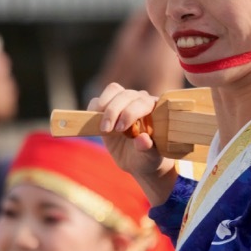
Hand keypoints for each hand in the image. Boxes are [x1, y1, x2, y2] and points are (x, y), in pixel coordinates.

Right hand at [87, 83, 178, 203]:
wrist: (137, 160)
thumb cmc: (148, 157)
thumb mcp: (150, 157)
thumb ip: (147, 148)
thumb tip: (143, 140)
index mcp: (156, 109)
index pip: (142, 102)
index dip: (130, 113)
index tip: (121, 129)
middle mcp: (141, 101)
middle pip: (126, 94)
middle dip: (114, 111)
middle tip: (108, 130)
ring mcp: (126, 101)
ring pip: (113, 90)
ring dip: (104, 107)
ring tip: (103, 127)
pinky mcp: (109, 107)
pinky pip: (99, 100)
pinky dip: (94, 108)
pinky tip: (98, 124)